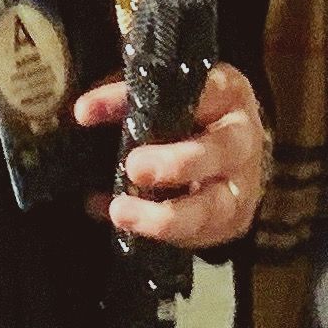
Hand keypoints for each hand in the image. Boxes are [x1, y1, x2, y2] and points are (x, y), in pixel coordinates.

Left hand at [74, 64, 268, 250]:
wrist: (238, 152)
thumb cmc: (196, 116)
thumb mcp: (167, 94)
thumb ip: (130, 98)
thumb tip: (85, 112)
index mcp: (227, 94)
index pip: (186, 91)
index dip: (137, 101)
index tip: (86, 111)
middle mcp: (242, 139)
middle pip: (217, 152)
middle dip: (175, 163)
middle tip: (133, 167)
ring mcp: (242, 186)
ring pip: (211, 207)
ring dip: (164, 216)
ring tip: (121, 212)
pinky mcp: (233, 221)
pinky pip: (200, 234)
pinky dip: (162, 236)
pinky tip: (130, 228)